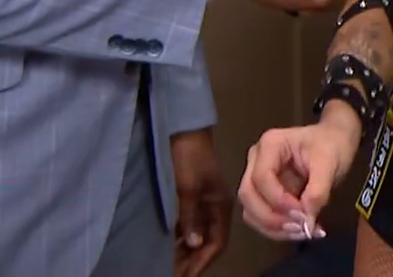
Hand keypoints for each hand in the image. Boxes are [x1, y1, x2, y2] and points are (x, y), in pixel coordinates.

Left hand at [170, 129, 229, 275]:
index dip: (202, 262)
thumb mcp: (188, 188)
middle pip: (209, 242)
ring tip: (171, 264)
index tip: (184, 276)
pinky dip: (182, 237)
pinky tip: (171, 243)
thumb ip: (190, 217)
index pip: (217, 243)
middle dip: (193, 260)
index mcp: (222, 206)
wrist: (184, 129)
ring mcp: (206, 202)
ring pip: (200, 234)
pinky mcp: (195, 196)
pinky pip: (192, 224)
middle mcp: (217, 207)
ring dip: (187, 250)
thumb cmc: (189, 157)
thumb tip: (193, 244)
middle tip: (174, 273)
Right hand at [237, 120, 358, 241]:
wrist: (335, 141)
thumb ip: (318, 191)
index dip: (278, 200)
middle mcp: (257, 159)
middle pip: (248, 195)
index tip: (303, 214)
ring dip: (273, 228)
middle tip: (301, 228)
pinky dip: (277, 229)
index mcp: (271, 144)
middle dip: (272, 218)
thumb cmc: (332, 145)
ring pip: (250, 210)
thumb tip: (307, 220)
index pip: (261, 177)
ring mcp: (257, 177)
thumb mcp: (330, 163)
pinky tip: (301, 230)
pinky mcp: (263, 194)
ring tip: (303, 232)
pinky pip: (261, 216)